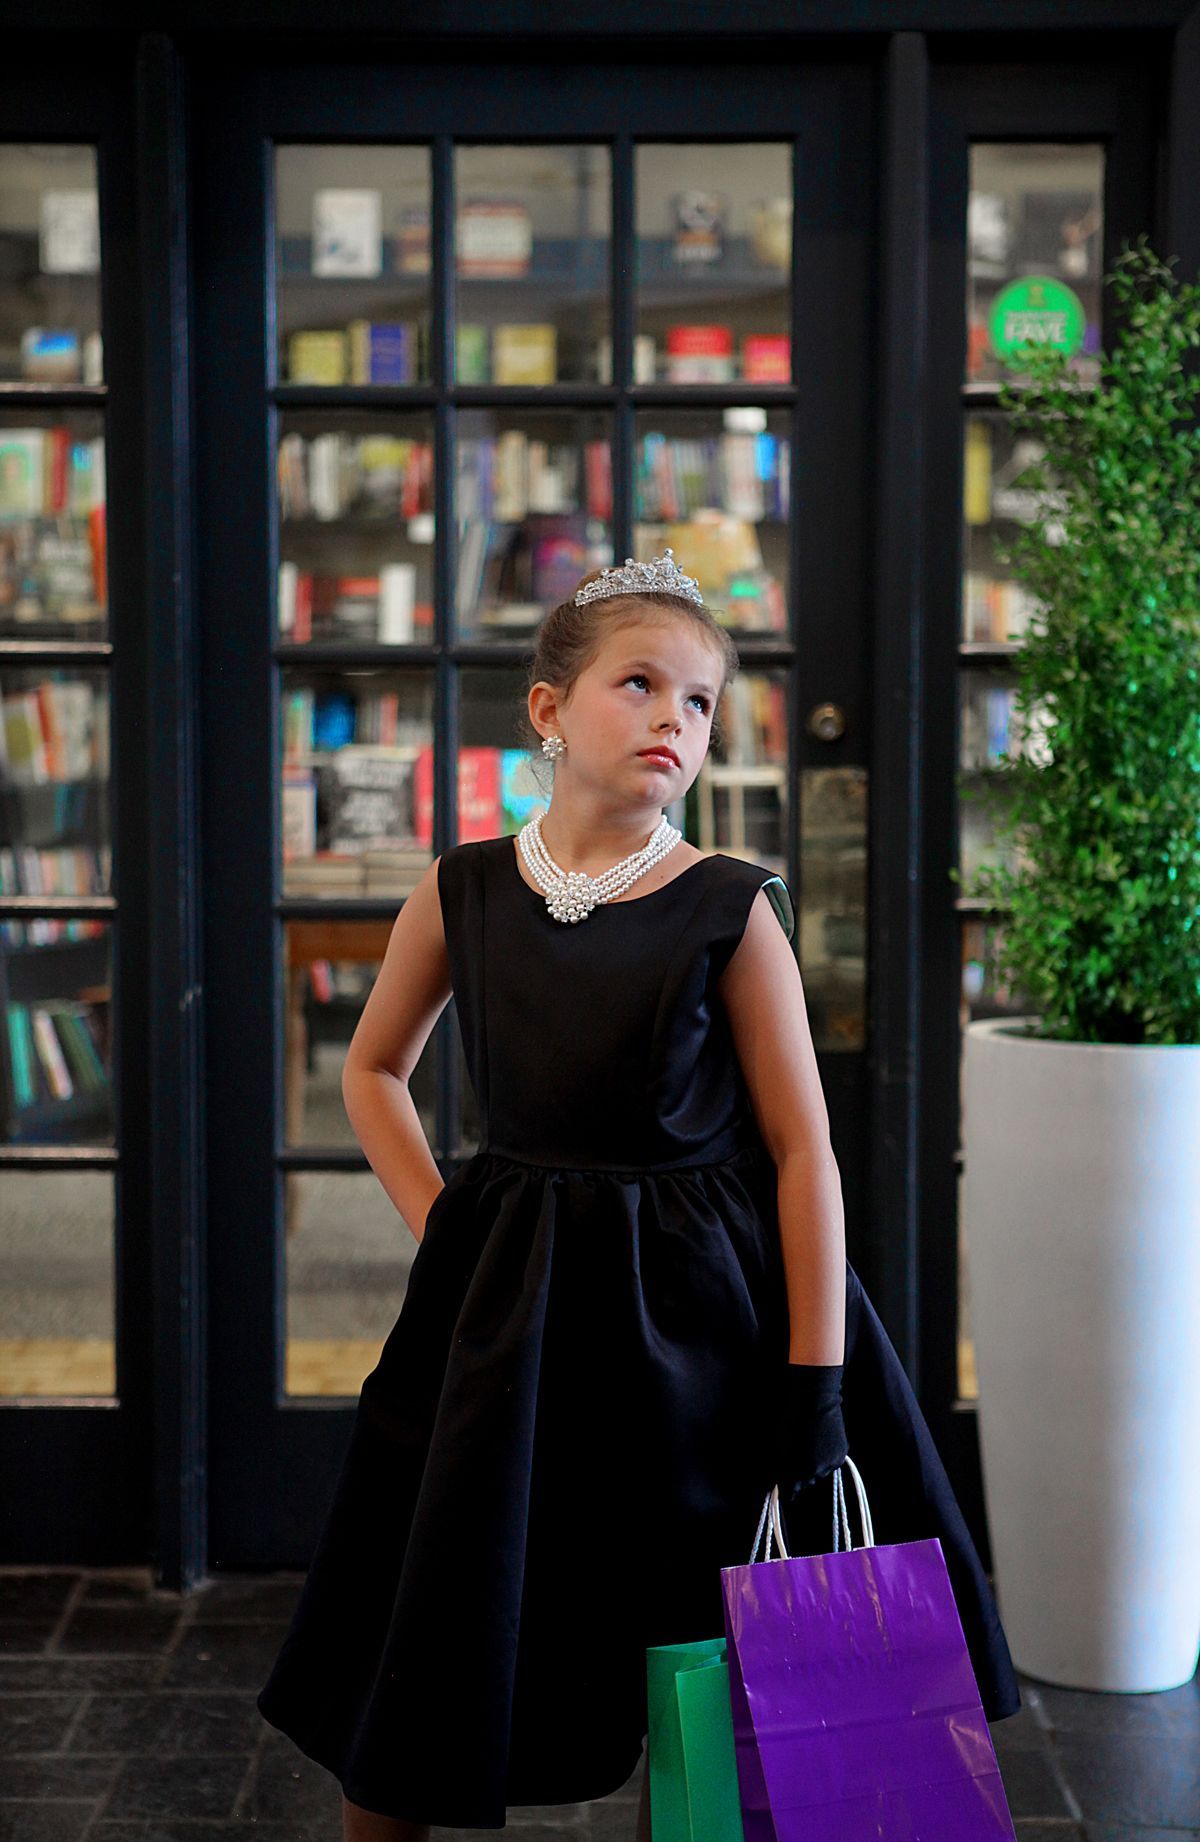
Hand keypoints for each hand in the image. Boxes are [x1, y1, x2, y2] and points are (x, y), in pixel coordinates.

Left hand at [770, 1362, 848, 1502]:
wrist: (814, 1399)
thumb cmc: (791, 1419)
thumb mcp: (778, 1445)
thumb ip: (778, 1468)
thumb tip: (776, 1482)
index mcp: (798, 1470)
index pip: (790, 1492)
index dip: (786, 1489)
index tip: (783, 1488)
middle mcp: (816, 1471)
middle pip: (806, 1482)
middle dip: (799, 1475)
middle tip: (794, 1460)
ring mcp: (830, 1463)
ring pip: (819, 1473)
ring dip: (813, 1466)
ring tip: (808, 1448)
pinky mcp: (840, 1455)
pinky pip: (830, 1464)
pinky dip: (825, 1458)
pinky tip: (819, 1445)